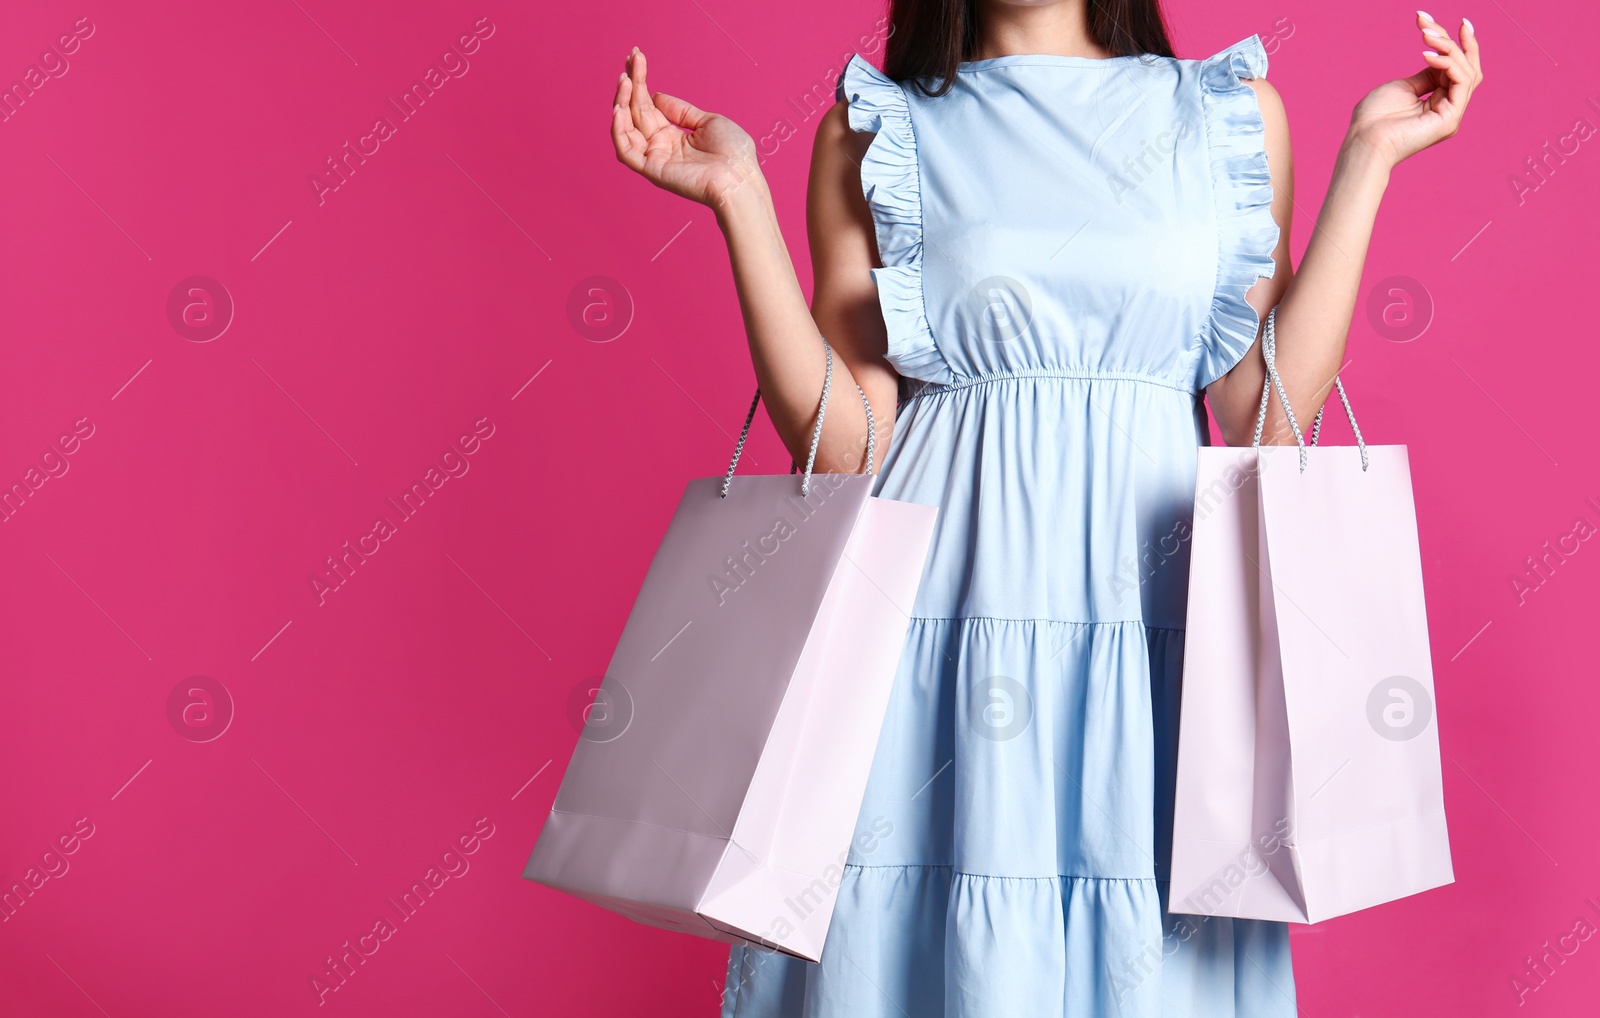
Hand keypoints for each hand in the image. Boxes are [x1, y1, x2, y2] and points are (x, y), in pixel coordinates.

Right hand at [611, 47, 763, 209]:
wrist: (741, 179)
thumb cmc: (733, 154)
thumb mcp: (708, 121)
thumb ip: (681, 111)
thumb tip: (657, 96)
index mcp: (673, 135)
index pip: (648, 105)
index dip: (641, 82)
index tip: (636, 57)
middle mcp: (660, 146)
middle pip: (636, 112)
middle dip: (631, 84)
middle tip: (630, 58)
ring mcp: (655, 158)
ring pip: (626, 129)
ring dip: (621, 102)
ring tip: (625, 80)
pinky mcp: (653, 170)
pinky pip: (626, 151)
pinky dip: (619, 130)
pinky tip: (620, 108)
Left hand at [1347, 12, 1483, 166]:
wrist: (1364, 142)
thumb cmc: (1374, 118)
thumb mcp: (1403, 88)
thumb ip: (1426, 75)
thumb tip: (1438, 57)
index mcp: (1439, 102)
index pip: (1457, 69)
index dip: (1459, 45)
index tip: (1460, 22)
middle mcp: (1449, 108)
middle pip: (1467, 67)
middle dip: (1455, 41)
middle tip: (1431, 25)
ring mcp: (1452, 114)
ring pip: (1466, 70)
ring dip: (1447, 48)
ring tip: (1424, 37)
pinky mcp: (1450, 118)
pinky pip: (1461, 81)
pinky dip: (1448, 63)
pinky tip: (1427, 55)